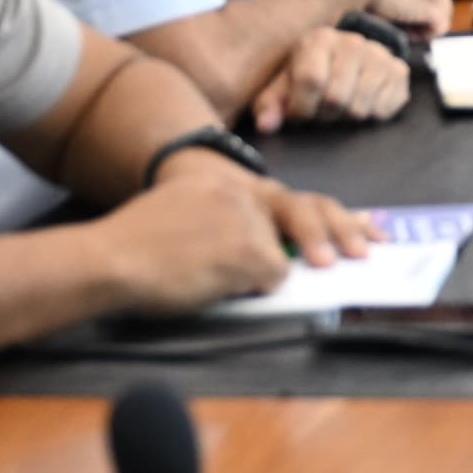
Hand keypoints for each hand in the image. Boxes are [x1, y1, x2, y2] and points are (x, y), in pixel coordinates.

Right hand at [99, 159, 369, 314]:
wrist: (107, 258)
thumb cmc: (131, 251)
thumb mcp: (179, 217)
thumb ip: (222, 225)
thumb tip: (263, 257)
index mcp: (223, 183)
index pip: (288, 195)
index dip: (328, 215)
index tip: (364, 224)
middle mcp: (240, 192)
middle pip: (308, 209)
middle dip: (344, 231)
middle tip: (366, 250)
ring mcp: (246, 218)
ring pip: (279, 255)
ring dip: (270, 270)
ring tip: (260, 273)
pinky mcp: (247, 249)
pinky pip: (269, 277)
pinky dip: (250, 289)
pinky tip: (215, 286)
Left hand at [248, 25, 410, 130]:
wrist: (345, 60)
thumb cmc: (309, 76)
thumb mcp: (283, 87)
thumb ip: (270, 106)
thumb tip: (266, 126)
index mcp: (319, 40)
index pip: (311, 80)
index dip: (301, 108)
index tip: (298, 115)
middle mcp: (352, 42)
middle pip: (336, 98)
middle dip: (324, 116)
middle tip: (320, 113)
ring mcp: (379, 55)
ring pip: (359, 107)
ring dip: (346, 118)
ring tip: (339, 109)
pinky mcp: (399, 71)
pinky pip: (383, 109)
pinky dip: (369, 116)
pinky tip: (361, 105)